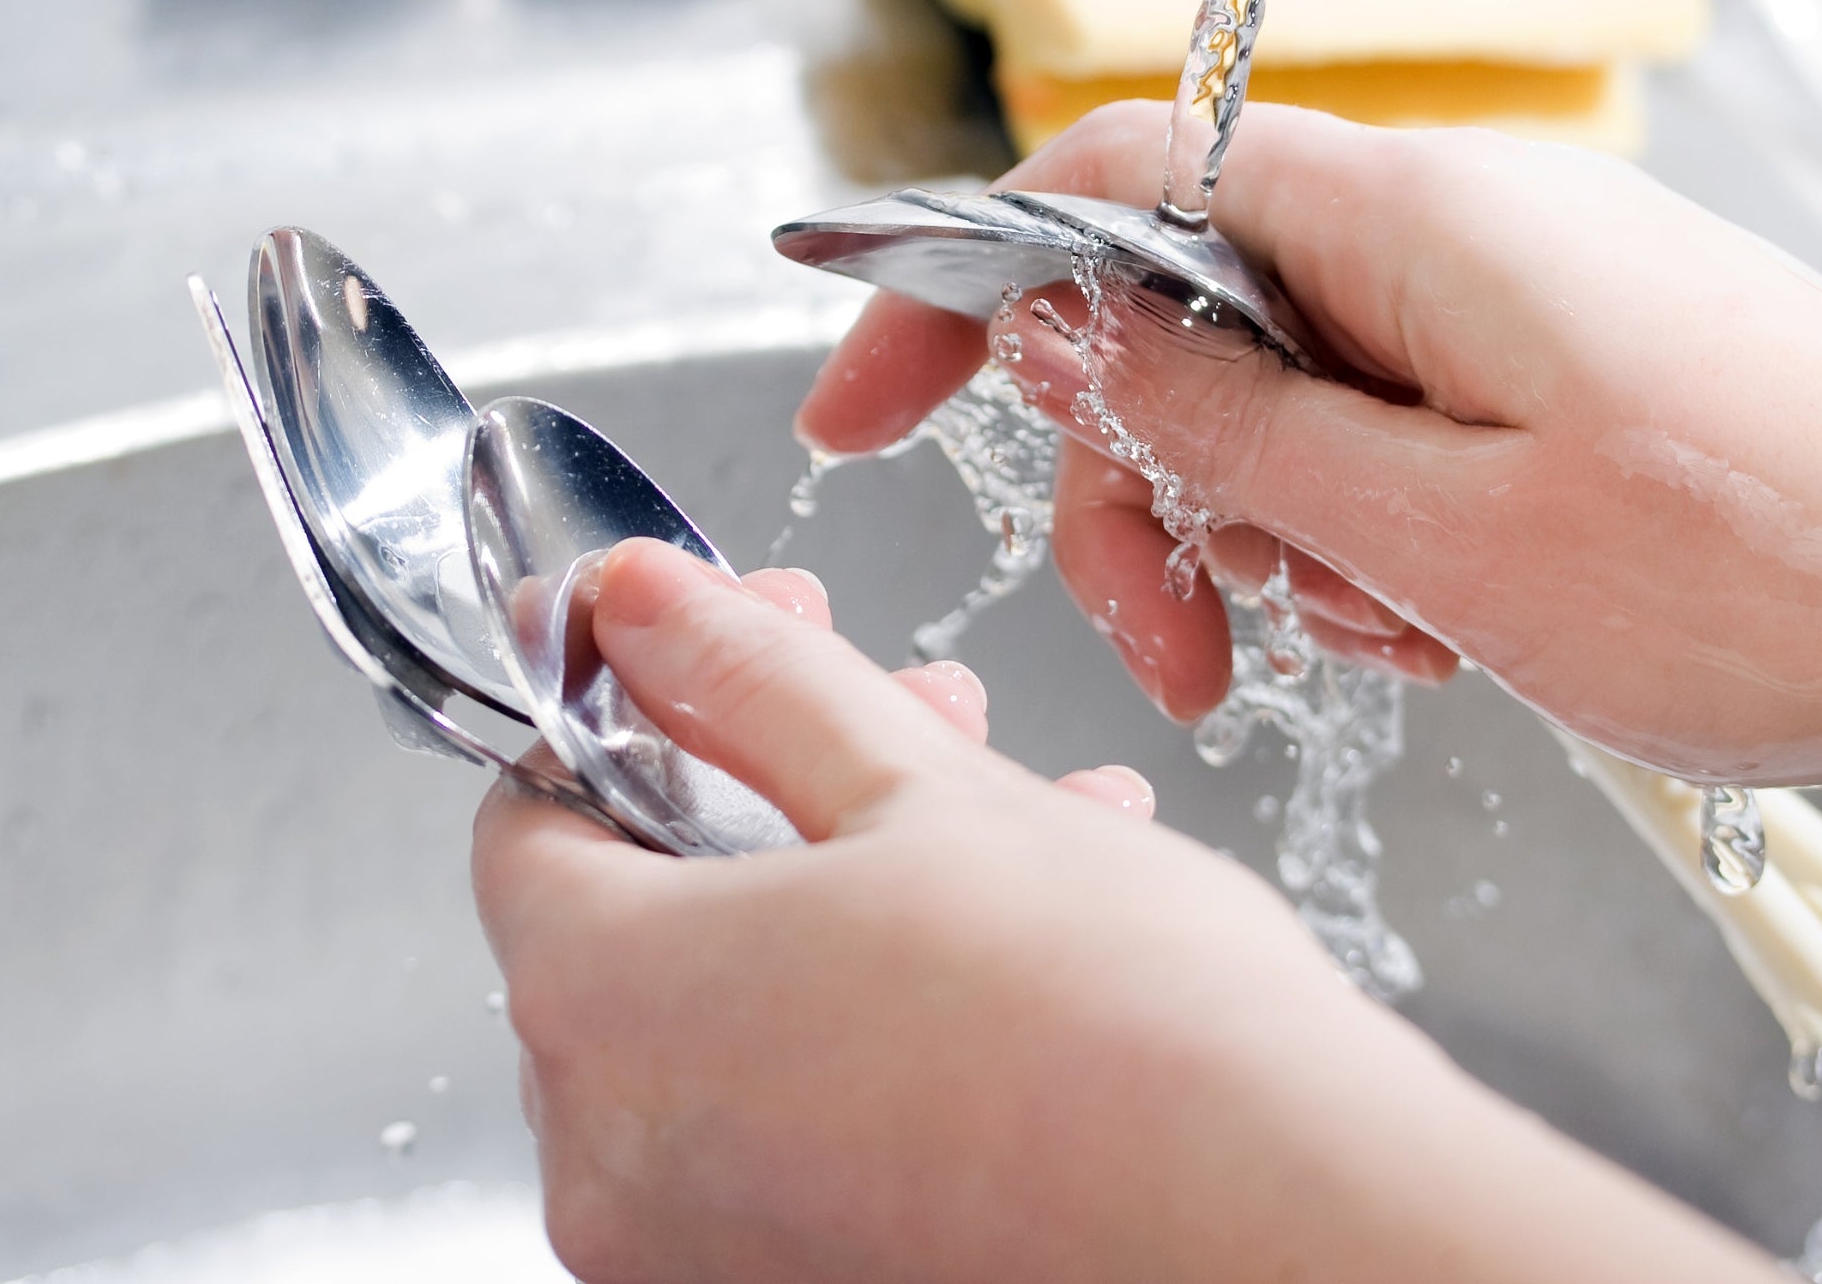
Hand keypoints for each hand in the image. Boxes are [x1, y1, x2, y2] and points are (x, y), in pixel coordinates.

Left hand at [473, 537, 1776, 1283]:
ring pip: (742, 1006)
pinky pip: (804, 1113)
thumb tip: (632, 603)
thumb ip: (748, 678)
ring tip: (996, 800)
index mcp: (612, 1010)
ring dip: (850, 879)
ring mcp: (712, 1255)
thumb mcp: (917, 784)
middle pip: (643, 911)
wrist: (1294, 1240)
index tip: (722, 639)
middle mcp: (624, 1166)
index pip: (526, 821)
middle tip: (890, 703)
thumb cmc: (1115, 1022)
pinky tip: (1028, 924)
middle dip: (770, 775)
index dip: (630, 702)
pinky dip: (881, 1007)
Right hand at [796, 102, 1821, 790]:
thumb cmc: (1769, 565)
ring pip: (1270, 395)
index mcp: (1398, 214)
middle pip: (1176, 318)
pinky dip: (1360, 538)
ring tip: (1375, 641)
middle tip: (1174, 649)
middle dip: (1139, 489)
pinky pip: (1372, 431)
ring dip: (1265, 535)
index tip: (862, 400)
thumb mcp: (1441, 528)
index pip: (1105, 187)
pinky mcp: (1531, 367)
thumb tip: (1054, 325)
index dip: (960, 283)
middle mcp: (1431, 227)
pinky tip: (1437, 624)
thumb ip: (1221, 418)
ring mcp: (1486, 296)